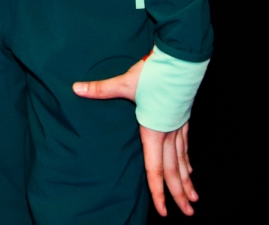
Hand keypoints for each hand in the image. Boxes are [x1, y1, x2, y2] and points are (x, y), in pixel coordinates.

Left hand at [73, 60, 198, 217]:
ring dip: (187, 181)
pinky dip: (188, 162)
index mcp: (154, 131)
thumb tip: (75, 88)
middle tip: (187, 213)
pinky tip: (191, 170)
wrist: (181, 60)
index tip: (164, 210)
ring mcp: (179, 127)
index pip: (156, 169)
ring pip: (184, 161)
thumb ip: (101, 89)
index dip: (158, 192)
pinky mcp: (183, 118)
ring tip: (193, 199)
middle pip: (175, 171)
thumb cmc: (155, 73)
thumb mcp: (125, 83)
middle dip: (179, 194)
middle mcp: (169, 133)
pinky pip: (186, 147)